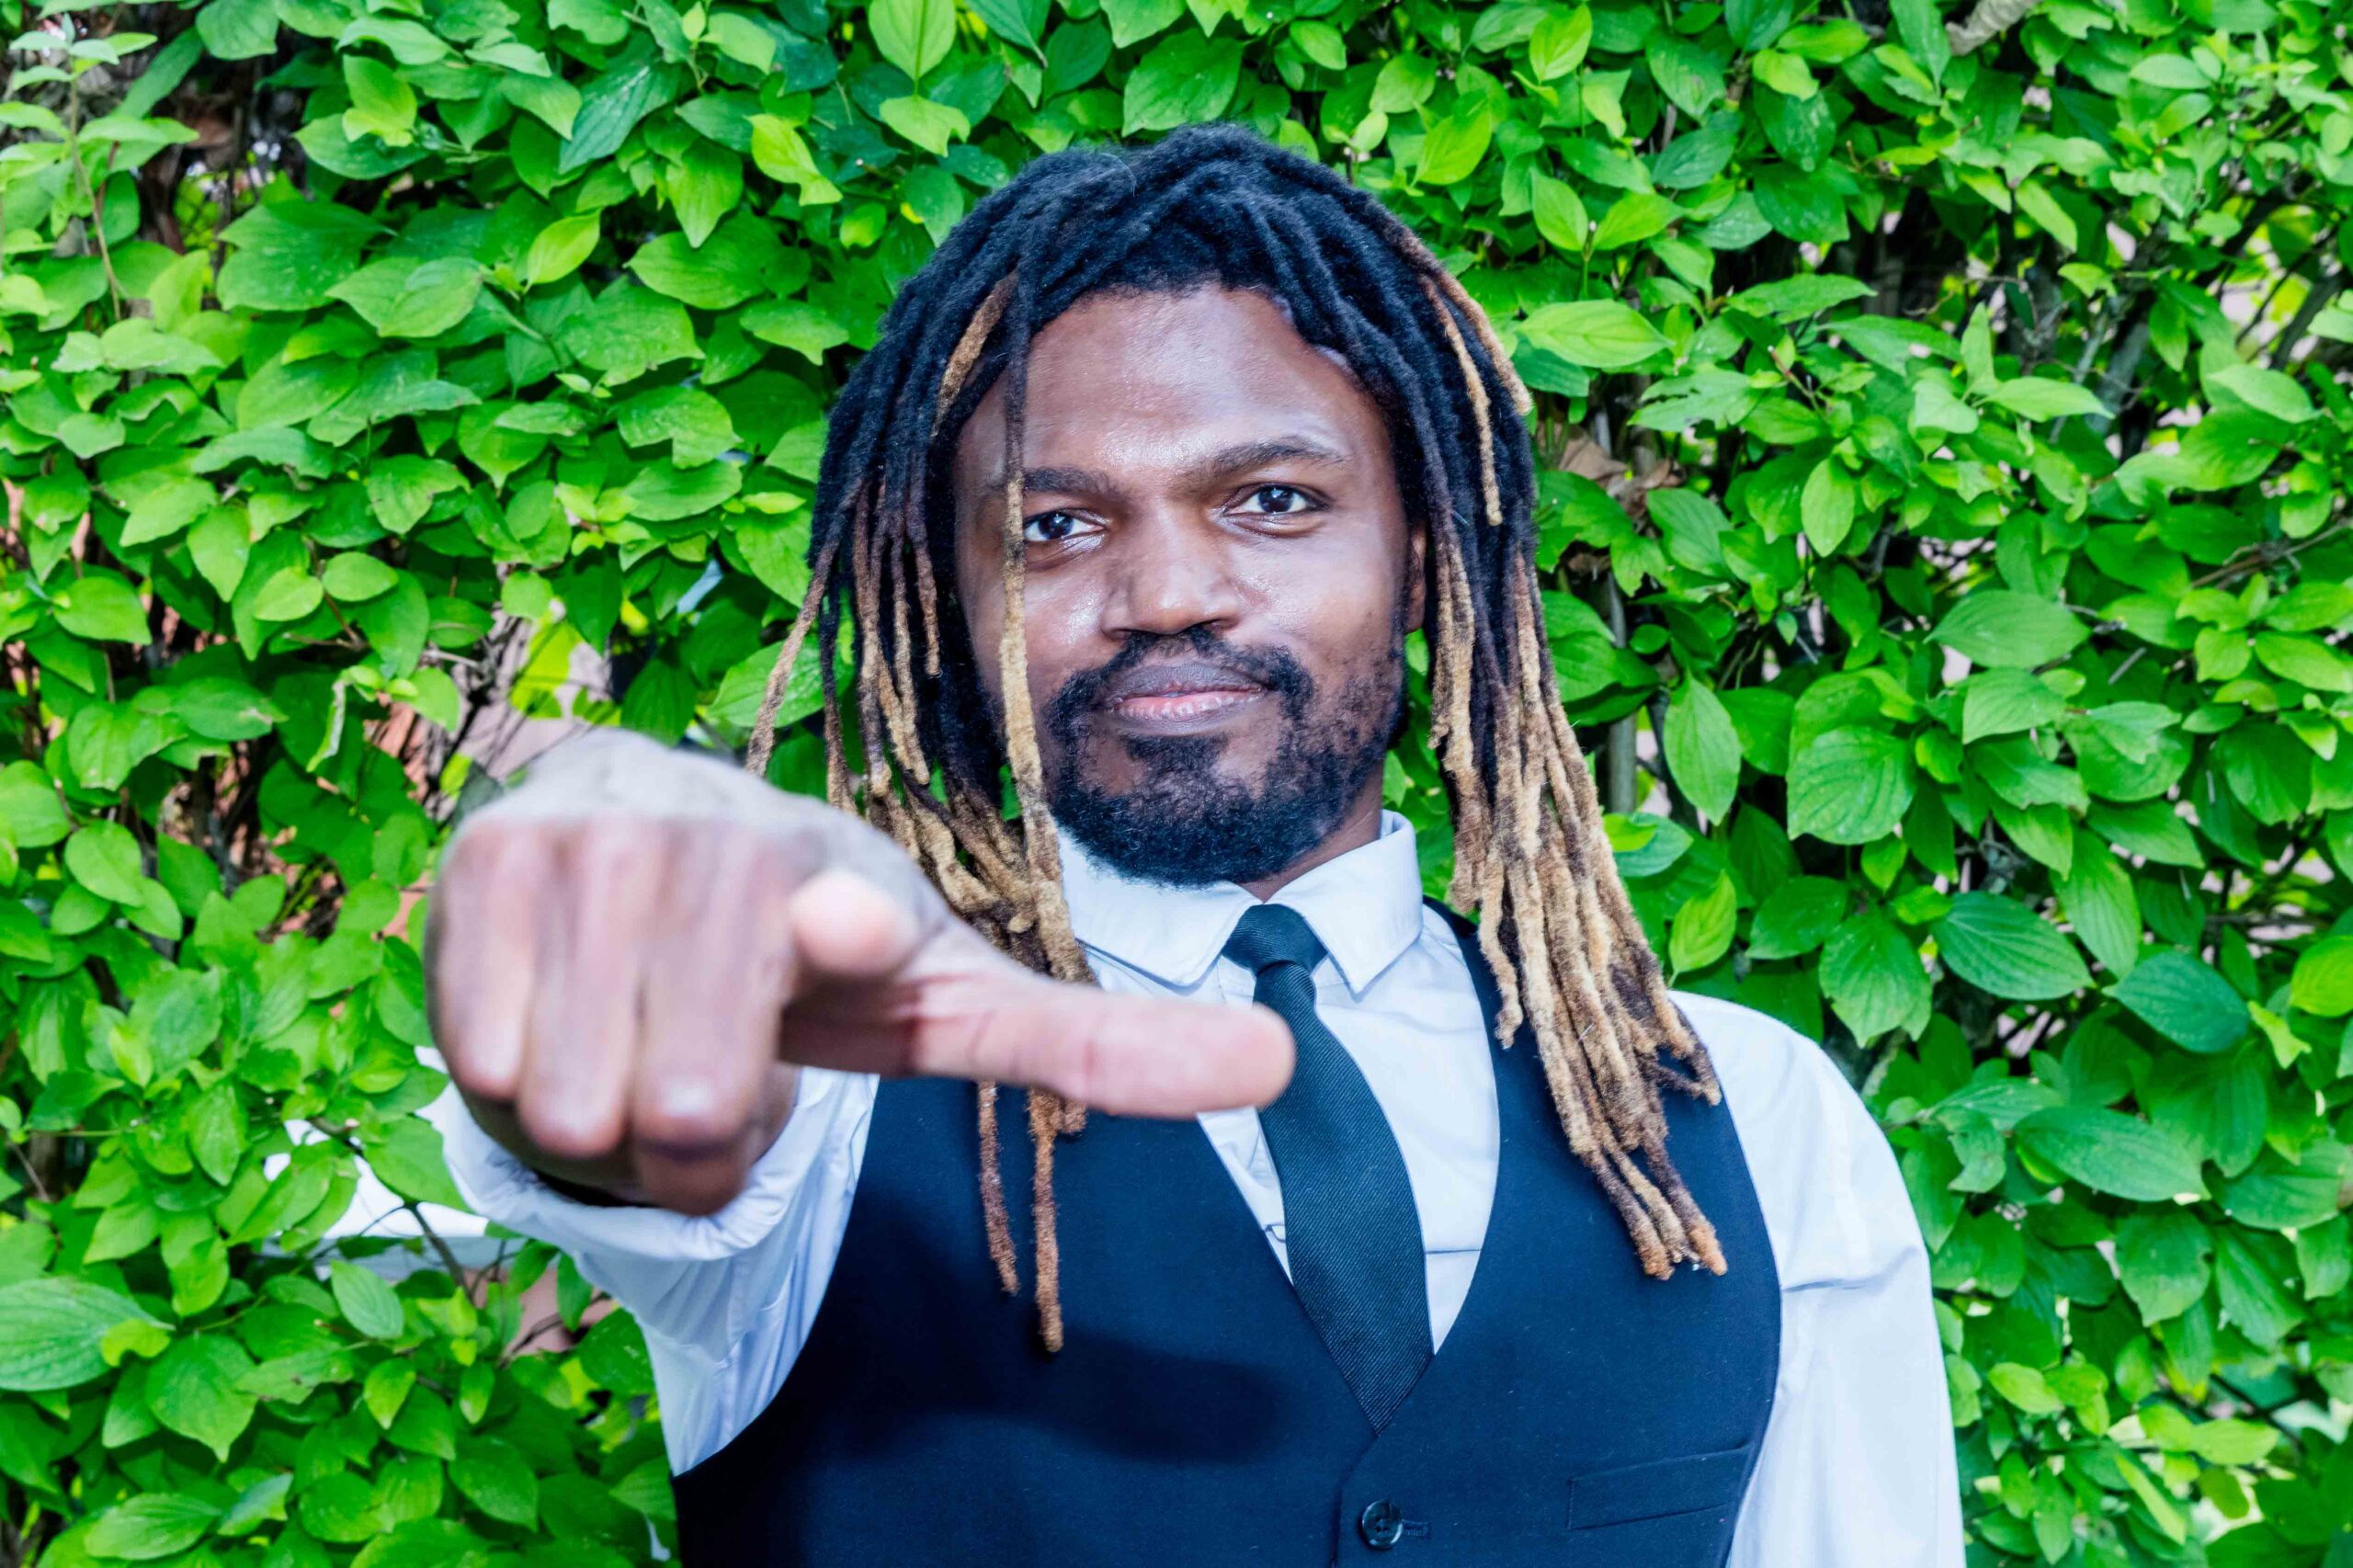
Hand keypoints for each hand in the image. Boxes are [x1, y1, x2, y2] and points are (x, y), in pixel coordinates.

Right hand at [425, 737, 1292, 1213]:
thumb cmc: (807, 945)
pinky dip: (519, 1072)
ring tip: (651, 1028)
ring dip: (611, 1114)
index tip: (854, 926)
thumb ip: (1095, 1039)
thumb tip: (1284, 1064)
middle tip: (724, 1064)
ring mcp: (592, 838)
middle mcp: (720, 837)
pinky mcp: (480, 855)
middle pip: (691, 1125)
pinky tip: (570, 1000)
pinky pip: (483, 1064)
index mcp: (845, 880)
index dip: (844, 934)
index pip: (841, 921)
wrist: (637, 832)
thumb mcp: (946, 995)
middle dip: (705, 1146)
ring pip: (578, 1113)